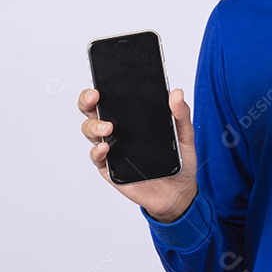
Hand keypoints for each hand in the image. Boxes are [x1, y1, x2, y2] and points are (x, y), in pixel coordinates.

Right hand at [79, 87, 198, 222]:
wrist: (178, 192)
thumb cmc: (178, 161)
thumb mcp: (185, 135)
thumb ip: (181, 114)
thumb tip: (177, 93)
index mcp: (133, 117)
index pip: (112, 97)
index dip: (103, 86)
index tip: (103, 80)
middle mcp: (118, 130)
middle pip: (93, 110)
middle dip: (87, 99)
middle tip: (95, 96)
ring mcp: (112, 148)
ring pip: (90, 131)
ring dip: (94, 126)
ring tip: (108, 127)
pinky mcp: (110, 169)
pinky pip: (97, 158)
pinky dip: (97, 151)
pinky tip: (105, 148)